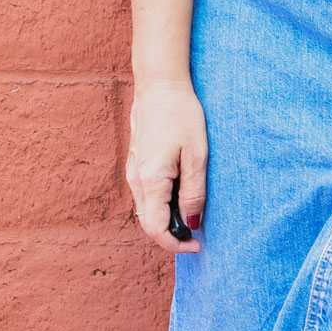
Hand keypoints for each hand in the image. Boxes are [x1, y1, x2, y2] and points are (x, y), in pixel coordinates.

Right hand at [127, 76, 208, 251]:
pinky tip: (181, 194)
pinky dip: (162, 204)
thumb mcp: (197, 156)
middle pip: (149, 224)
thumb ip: (194, 193)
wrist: (160, 84)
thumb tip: (192, 224)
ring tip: (193, 213)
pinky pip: (146, 195)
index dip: (176, 244)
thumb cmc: (181, 115)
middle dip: (172, 235)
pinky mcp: (136, 163)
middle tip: (198, 234)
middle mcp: (135, 180)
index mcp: (150, 180)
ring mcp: (133, 171)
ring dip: (167, 220)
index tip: (198, 246)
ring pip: (147, 210)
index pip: (157, 229)